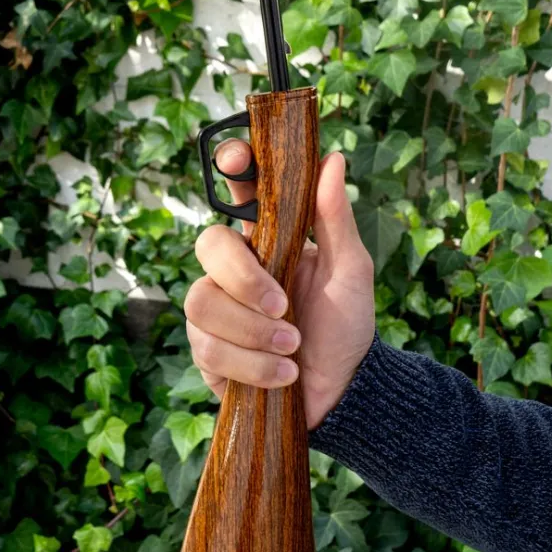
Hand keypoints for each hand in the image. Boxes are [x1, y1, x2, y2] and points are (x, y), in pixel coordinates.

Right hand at [184, 142, 375, 429]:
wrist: (342, 392)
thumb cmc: (346, 325)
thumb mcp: (350, 270)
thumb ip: (335, 218)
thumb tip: (332, 159)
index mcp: (266, 239)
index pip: (236, 192)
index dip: (228, 168)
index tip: (236, 162)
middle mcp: (232, 270)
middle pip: (207, 246)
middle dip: (244, 280)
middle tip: (283, 306)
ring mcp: (214, 310)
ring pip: (201, 303)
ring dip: (252, 332)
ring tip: (291, 348)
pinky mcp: (207, 352)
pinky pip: (208, 349)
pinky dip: (253, 366)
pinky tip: (282, 375)